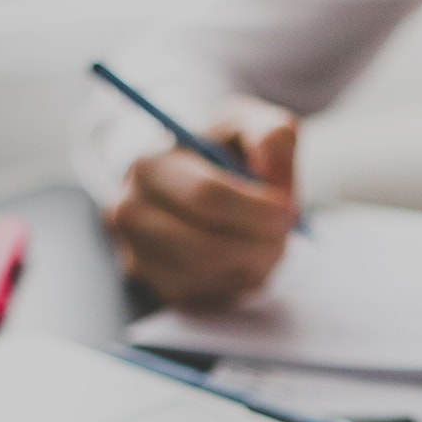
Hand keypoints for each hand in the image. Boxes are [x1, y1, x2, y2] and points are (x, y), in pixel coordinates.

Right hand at [105, 97, 299, 309]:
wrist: (190, 181)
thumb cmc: (223, 150)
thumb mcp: (251, 124)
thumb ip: (271, 136)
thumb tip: (272, 171)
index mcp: (150, 167)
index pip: (206, 198)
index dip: (257, 211)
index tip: (290, 212)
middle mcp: (131, 215)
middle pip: (208, 248)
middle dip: (260, 245)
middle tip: (286, 233)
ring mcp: (140, 257)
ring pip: (214, 277)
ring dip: (255, 264)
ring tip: (267, 239)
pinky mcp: (159, 288)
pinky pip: (213, 297)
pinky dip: (241, 281)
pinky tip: (246, 255)